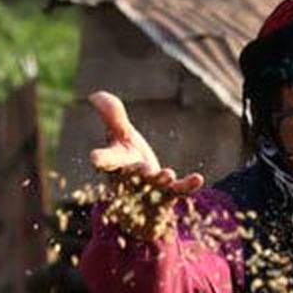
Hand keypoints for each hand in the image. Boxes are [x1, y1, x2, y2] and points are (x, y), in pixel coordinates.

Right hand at [88, 91, 203, 195]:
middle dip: (135, 172)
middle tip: (140, 168)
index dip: (101, 159)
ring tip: (167, 174)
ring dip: (160, 180)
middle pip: (131, 176)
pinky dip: (188, 185)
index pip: (106, 161)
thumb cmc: (129, 161)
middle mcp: (131, 180)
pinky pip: (180, 190)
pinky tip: (198, 178)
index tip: (94, 158)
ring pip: (154, 185)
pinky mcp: (169, 194)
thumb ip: (112, 117)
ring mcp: (151, 189)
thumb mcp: (121, 136)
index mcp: (116, 164)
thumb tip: (95, 95)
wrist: (144, 198)